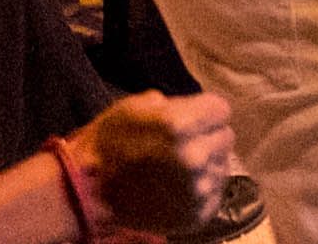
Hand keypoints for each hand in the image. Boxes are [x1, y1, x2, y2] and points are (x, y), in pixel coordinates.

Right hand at [72, 93, 237, 235]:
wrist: (90, 192)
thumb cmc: (107, 144)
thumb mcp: (131, 107)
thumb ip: (169, 104)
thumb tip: (191, 109)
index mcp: (178, 126)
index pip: (221, 109)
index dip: (205, 109)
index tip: (194, 114)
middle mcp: (195, 157)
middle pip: (226, 136)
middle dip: (208, 134)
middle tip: (185, 140)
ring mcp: (199, 189)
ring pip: (222, 164)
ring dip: (207, 161)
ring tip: (180, 165)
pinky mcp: (199, 213)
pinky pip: (216, 191)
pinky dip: (203, 186)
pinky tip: (181, 184)